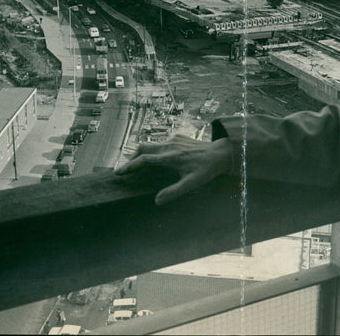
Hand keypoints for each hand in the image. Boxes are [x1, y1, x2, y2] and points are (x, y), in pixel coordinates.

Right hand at [114, 135, 233, 205]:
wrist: (221, 152)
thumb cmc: (207, 170)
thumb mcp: (192, 184)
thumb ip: (174, 192)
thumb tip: (157, 201)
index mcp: (170, 158)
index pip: (144, 160)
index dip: (129, 166)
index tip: (119, 172)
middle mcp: (169, 146)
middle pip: (142, 148)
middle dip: (131, 158)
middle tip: (124, 169)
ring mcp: (173, 140)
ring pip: (150, 144)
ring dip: (141, 154)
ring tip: (136, 165)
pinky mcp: (177, 137)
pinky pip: (160, 142)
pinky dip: (152, 150)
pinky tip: (155, 159)